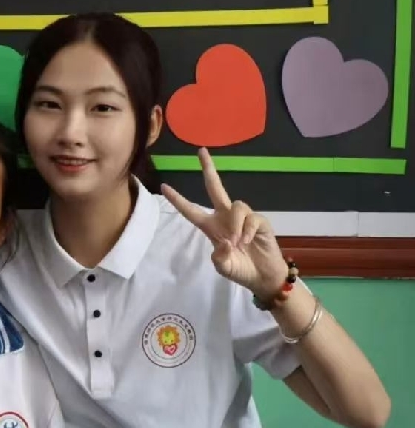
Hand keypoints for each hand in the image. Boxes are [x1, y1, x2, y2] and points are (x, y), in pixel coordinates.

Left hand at [160, 148, 288, 298]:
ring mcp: (243, 218)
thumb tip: (224, 243)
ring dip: (236, 225)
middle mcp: (225, 217)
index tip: (164, 187)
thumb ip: (219, 258)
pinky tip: (249, 241)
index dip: (178, 200)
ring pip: (237, 206)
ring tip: (238, 243)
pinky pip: (251, 218)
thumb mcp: (224, 267)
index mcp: (211, 227)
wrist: (263, 276)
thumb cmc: (240, 270)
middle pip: (214, 187)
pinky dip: (248, 230)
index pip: (191, 210)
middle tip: (200, 151)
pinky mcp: (259, 221)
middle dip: (208, 168)